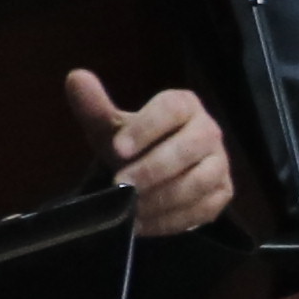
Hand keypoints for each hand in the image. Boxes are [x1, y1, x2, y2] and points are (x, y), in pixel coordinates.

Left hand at [66, 70, 234, 238]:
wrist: (150, 176)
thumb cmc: (132, 147)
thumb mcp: (109, 128)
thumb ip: (94, 106)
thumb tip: (75, 77)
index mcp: (184, 106)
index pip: (172, 109)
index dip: (146, 129)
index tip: (118, 149)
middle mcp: (208, 131)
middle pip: (191, 146)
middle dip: (154, 168)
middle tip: (122, 183)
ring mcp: (220, 163)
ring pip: (200, 180)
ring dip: (162, 197)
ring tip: (131, 208)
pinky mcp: (222, 193)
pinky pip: (202, 208)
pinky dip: (170, 219)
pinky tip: (144, 222)